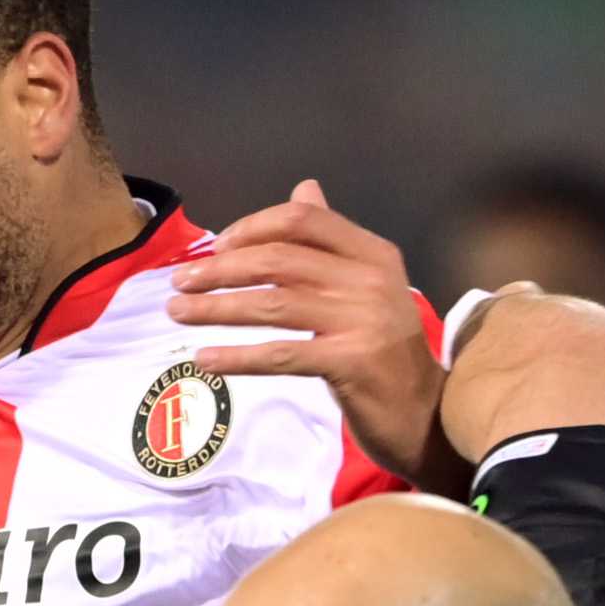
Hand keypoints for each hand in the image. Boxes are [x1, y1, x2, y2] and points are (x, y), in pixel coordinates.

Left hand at [170, 181, 445, 487]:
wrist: (426, 415)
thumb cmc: (386, 353)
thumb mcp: (367, 287)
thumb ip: (332, 242)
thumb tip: (304, 189)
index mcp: (373, 253)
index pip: (303, 221)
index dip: (252, 228)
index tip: (216, 247)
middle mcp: (369, 279)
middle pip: (279, 259)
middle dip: (221, 268)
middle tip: (180, 282)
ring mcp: (362, 321)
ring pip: (273, 304)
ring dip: (216, 307)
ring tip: (178, 313)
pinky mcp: (351, 363)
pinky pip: (280, 354)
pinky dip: (237, 356)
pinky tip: (206, 359)